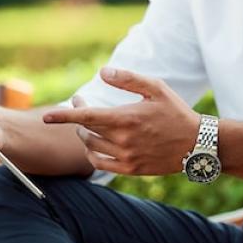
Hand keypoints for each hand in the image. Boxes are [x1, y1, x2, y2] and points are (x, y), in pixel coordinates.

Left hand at [42, 67, 199, 175]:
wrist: (196, 145)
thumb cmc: (176, 112)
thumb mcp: (156, 88)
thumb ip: (128, 79)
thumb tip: (102, 72)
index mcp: (126, 118)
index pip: (86, 116)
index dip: (63, 116)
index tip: (46, 116)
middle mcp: (123, 140)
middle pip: (86, 130)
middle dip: (78, 117)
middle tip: (82, 104)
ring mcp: (126, 157)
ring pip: (91, 147)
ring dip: (84, 135)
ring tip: (89, 124)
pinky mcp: (131, 170)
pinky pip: (100, 164)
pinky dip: (91, 154)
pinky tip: (94, 145)